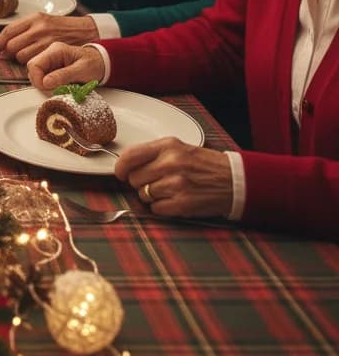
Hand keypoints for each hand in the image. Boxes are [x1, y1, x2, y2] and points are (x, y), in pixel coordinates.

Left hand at [0, 14, 98, 63]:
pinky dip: (32, 64)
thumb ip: (24, 29)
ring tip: (28, 56)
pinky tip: (37, 60)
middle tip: (10, 55)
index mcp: (34, 18)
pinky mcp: (52, 51)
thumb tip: (3, 43)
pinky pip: (33, 62)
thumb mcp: (43, 21)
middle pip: (12, 45)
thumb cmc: (62, 27)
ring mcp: (46, 40)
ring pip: (21, 56)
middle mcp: (39, 28)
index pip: (8, 30)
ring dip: (21, 59)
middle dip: (8, 52)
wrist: (85, 31)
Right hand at [26, 42, 104, 90]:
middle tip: (54, 90)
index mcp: (55, 50)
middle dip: (40, 83)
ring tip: (60, 88)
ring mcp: (49, 61)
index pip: (34, 64)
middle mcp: (49, 54)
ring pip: (36, 76)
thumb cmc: (94, 64)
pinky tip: (60, 87)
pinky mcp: (51, 69)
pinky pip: (43, 79)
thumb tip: (46, 82)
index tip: (47, 88)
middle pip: (32, 70)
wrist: (102, 63)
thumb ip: (63, 75)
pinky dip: (49, 86)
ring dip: (45, 85)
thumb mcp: (82, 70)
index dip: (37, 79)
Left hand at [115, 138, 232, 219]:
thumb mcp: (179, 147)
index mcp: (168, 146)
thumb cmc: (204, 164)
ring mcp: (177, 185)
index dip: (120, 167)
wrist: (235, 180)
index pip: (130, 156)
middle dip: (140, 182)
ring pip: (144, 194)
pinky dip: (161, 207)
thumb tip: (126, 164)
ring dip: (151, 195)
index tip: (120, 172)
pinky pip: (155, 209)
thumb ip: (153, 152)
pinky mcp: (183, 204)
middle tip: (154, 181)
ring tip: (168, 190)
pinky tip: (174, 200)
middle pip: (134, 178)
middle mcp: (171, 163)